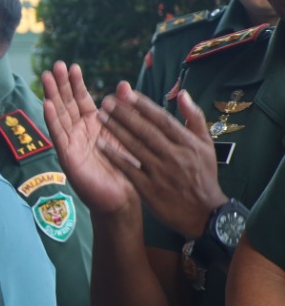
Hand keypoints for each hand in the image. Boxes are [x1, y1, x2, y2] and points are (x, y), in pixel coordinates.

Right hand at [41, 63, 137, 215]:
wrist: (122, 198)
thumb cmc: (125, 168)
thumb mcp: (127, 134)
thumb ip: (124, 109)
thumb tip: (122, 84)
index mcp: (93, 126)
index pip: (81, 100)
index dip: (76, 83)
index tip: (72, 66)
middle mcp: (79, 132)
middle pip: (66, 104)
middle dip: (60, 84)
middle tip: (55, 65)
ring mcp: (71, 144)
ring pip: (59, 115)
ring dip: (52, 95)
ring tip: (46, 77)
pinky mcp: (68, 157)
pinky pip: (59, 135)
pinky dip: (52, 119)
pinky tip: (47, 104)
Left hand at [95, 85, 227, 238]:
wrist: (204, 213)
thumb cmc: (203, 175)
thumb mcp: (206, 145)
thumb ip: (194, 118)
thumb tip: (182, 93)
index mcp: (188, 143)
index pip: (162, 119)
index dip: (143, 105)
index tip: (126, 93)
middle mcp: (174, 155)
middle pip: (145, 130)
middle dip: (124, 114)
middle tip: (106, 101)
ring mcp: (160, 172)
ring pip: (135, 147)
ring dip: (115, 130)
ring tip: (100, 116)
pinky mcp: (149, 189)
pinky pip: (128, 169)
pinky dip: (114, 156)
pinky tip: (99, 144)